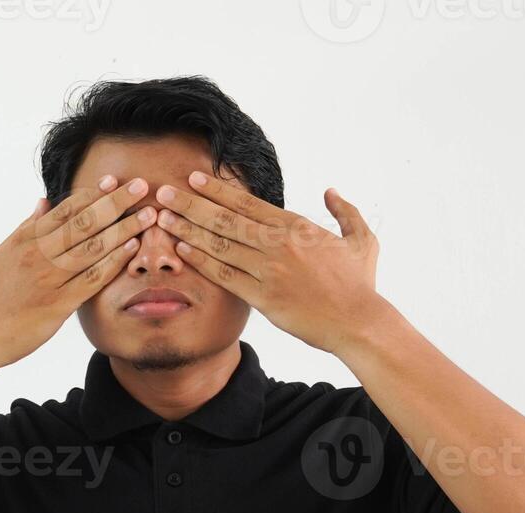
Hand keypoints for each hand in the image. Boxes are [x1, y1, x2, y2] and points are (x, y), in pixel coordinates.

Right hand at [0, 176, 156, 368]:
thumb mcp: (3, 254)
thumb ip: (27, 228)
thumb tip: (44, 202)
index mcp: (26, 239)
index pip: (65, 209)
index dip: (92, 193)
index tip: (113, 181)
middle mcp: (38, 254)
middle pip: (84, 221)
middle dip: (115, 202)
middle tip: (140, 186)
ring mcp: (49, 279)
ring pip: (92, 247)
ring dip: (123, 228)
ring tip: (148, 215)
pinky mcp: (58, 304)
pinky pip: (92, 279)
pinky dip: (113, 262)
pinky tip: (132, 249)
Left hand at [154, 171, 384, 354]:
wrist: (359, 321)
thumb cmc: (360, 283)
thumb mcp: (361, 239)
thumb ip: (345, 211)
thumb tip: (330, 191)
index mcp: (297, 226)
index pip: (248, 202)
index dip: (217, 190)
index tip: (194, 178)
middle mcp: (278, 244)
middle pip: (225, 219)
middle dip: (191, 203)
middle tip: (164, 192)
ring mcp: (269, 271)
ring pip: (220, 244)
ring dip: (188, 230)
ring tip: (163, 218)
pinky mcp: (263, 298)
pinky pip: (225, 276)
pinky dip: (201, 262)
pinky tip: (181, 251)